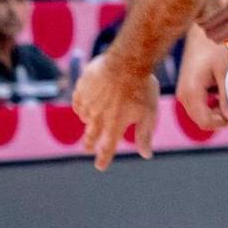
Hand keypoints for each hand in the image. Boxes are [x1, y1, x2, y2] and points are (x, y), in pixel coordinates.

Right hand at [75, 52, 158, 171]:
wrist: (127, 61)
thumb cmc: (142, 87)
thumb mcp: (149, 113)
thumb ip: (145, 135)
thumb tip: (146, 155)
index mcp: (114, 126)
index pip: (107, 149)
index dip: (103, 159)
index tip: (100, 166)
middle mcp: (98, 118)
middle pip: (90, 137)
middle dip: (88, 144)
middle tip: (87, 149)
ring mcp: (88, 103)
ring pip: (84, 118)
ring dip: (88, 122)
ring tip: (92, 122)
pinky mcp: (81, 89)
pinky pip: (77, 103)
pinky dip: (81, 107)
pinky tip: (86, 104)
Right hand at [176, 25, 227, 131]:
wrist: (202, 32)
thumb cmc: (215, 48)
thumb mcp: (225, 72)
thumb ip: (226, 97)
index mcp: (191, 92)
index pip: (205, 121)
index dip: (221, 123)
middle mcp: (183, 95)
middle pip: (201, 121)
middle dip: (218, 118)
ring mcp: (182, 92)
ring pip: (199, 115)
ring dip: (214, 112)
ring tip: (227, 97)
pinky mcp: (185, 89)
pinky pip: (197, 106)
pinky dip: (209, 106)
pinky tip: (219, 94)